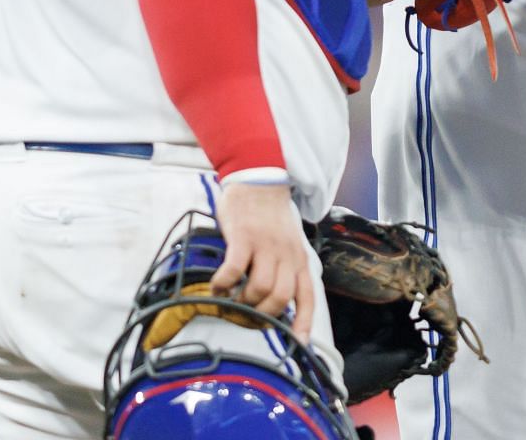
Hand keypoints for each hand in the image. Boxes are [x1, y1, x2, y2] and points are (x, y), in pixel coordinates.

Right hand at [211, 181, 316, 341]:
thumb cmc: (271, 218)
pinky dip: (224, 284)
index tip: (297, 344)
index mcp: (299, 259)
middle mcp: (286, 255)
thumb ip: (285, 270)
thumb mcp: (288, 245)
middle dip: (263, 314)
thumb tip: (276, 303)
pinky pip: (234, 269)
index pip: (307, 297)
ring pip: (260, 288)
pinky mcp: (243, 238)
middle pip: (281, 298)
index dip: (303, 323)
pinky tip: (217, 286)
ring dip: (242, 301)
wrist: (260, 180)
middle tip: (246, 314)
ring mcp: (266, 246)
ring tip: (230, 298)